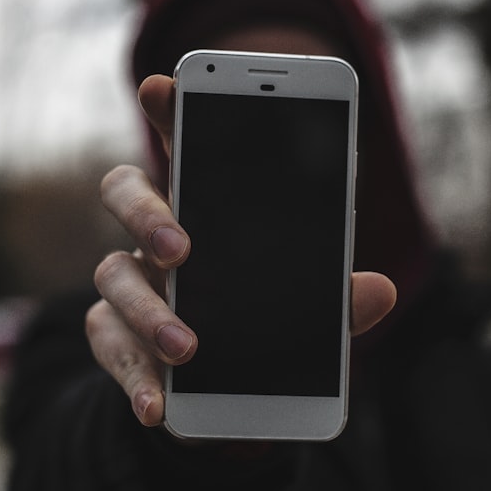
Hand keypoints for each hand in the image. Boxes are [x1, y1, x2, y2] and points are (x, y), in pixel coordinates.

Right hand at [86, 74, 396, 426]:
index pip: (182, 141)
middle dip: (149, 213)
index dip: (170, 109)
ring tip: (187, 347)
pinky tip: (158, 406)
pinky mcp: (115, 336)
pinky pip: (110, 347)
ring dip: (150, 310)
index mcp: (206, 203)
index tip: (162, 85)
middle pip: (126, 193)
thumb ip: (337, 295)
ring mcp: (130, 282)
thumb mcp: (308, 303)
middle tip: (183, 247)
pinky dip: (135, 377)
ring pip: (112, 273)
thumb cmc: (265, 318)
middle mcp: (158, 232)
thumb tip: (381, 290)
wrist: (228, 388)